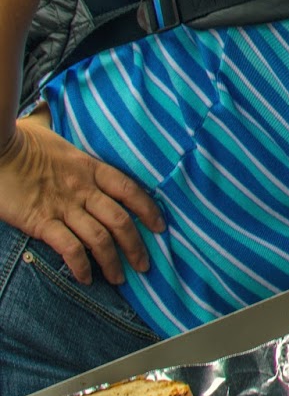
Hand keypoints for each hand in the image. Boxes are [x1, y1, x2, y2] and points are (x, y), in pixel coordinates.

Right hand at [0, 112, 163, 284]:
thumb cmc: (22, 140)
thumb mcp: (55, 137)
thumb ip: (67, 140)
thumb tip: (55, 116)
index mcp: (90, 168)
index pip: (130, 190)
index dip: (149, 210)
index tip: (160, 227)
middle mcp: (83, 189)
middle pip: (120, 220)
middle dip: (136, 246)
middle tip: (144, 266)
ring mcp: (63, 207)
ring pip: (99, 239)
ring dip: (112, 262)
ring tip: (119, 279)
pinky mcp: (40, 222)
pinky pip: (69, 248)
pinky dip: (80, 266)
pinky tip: (86, 278)